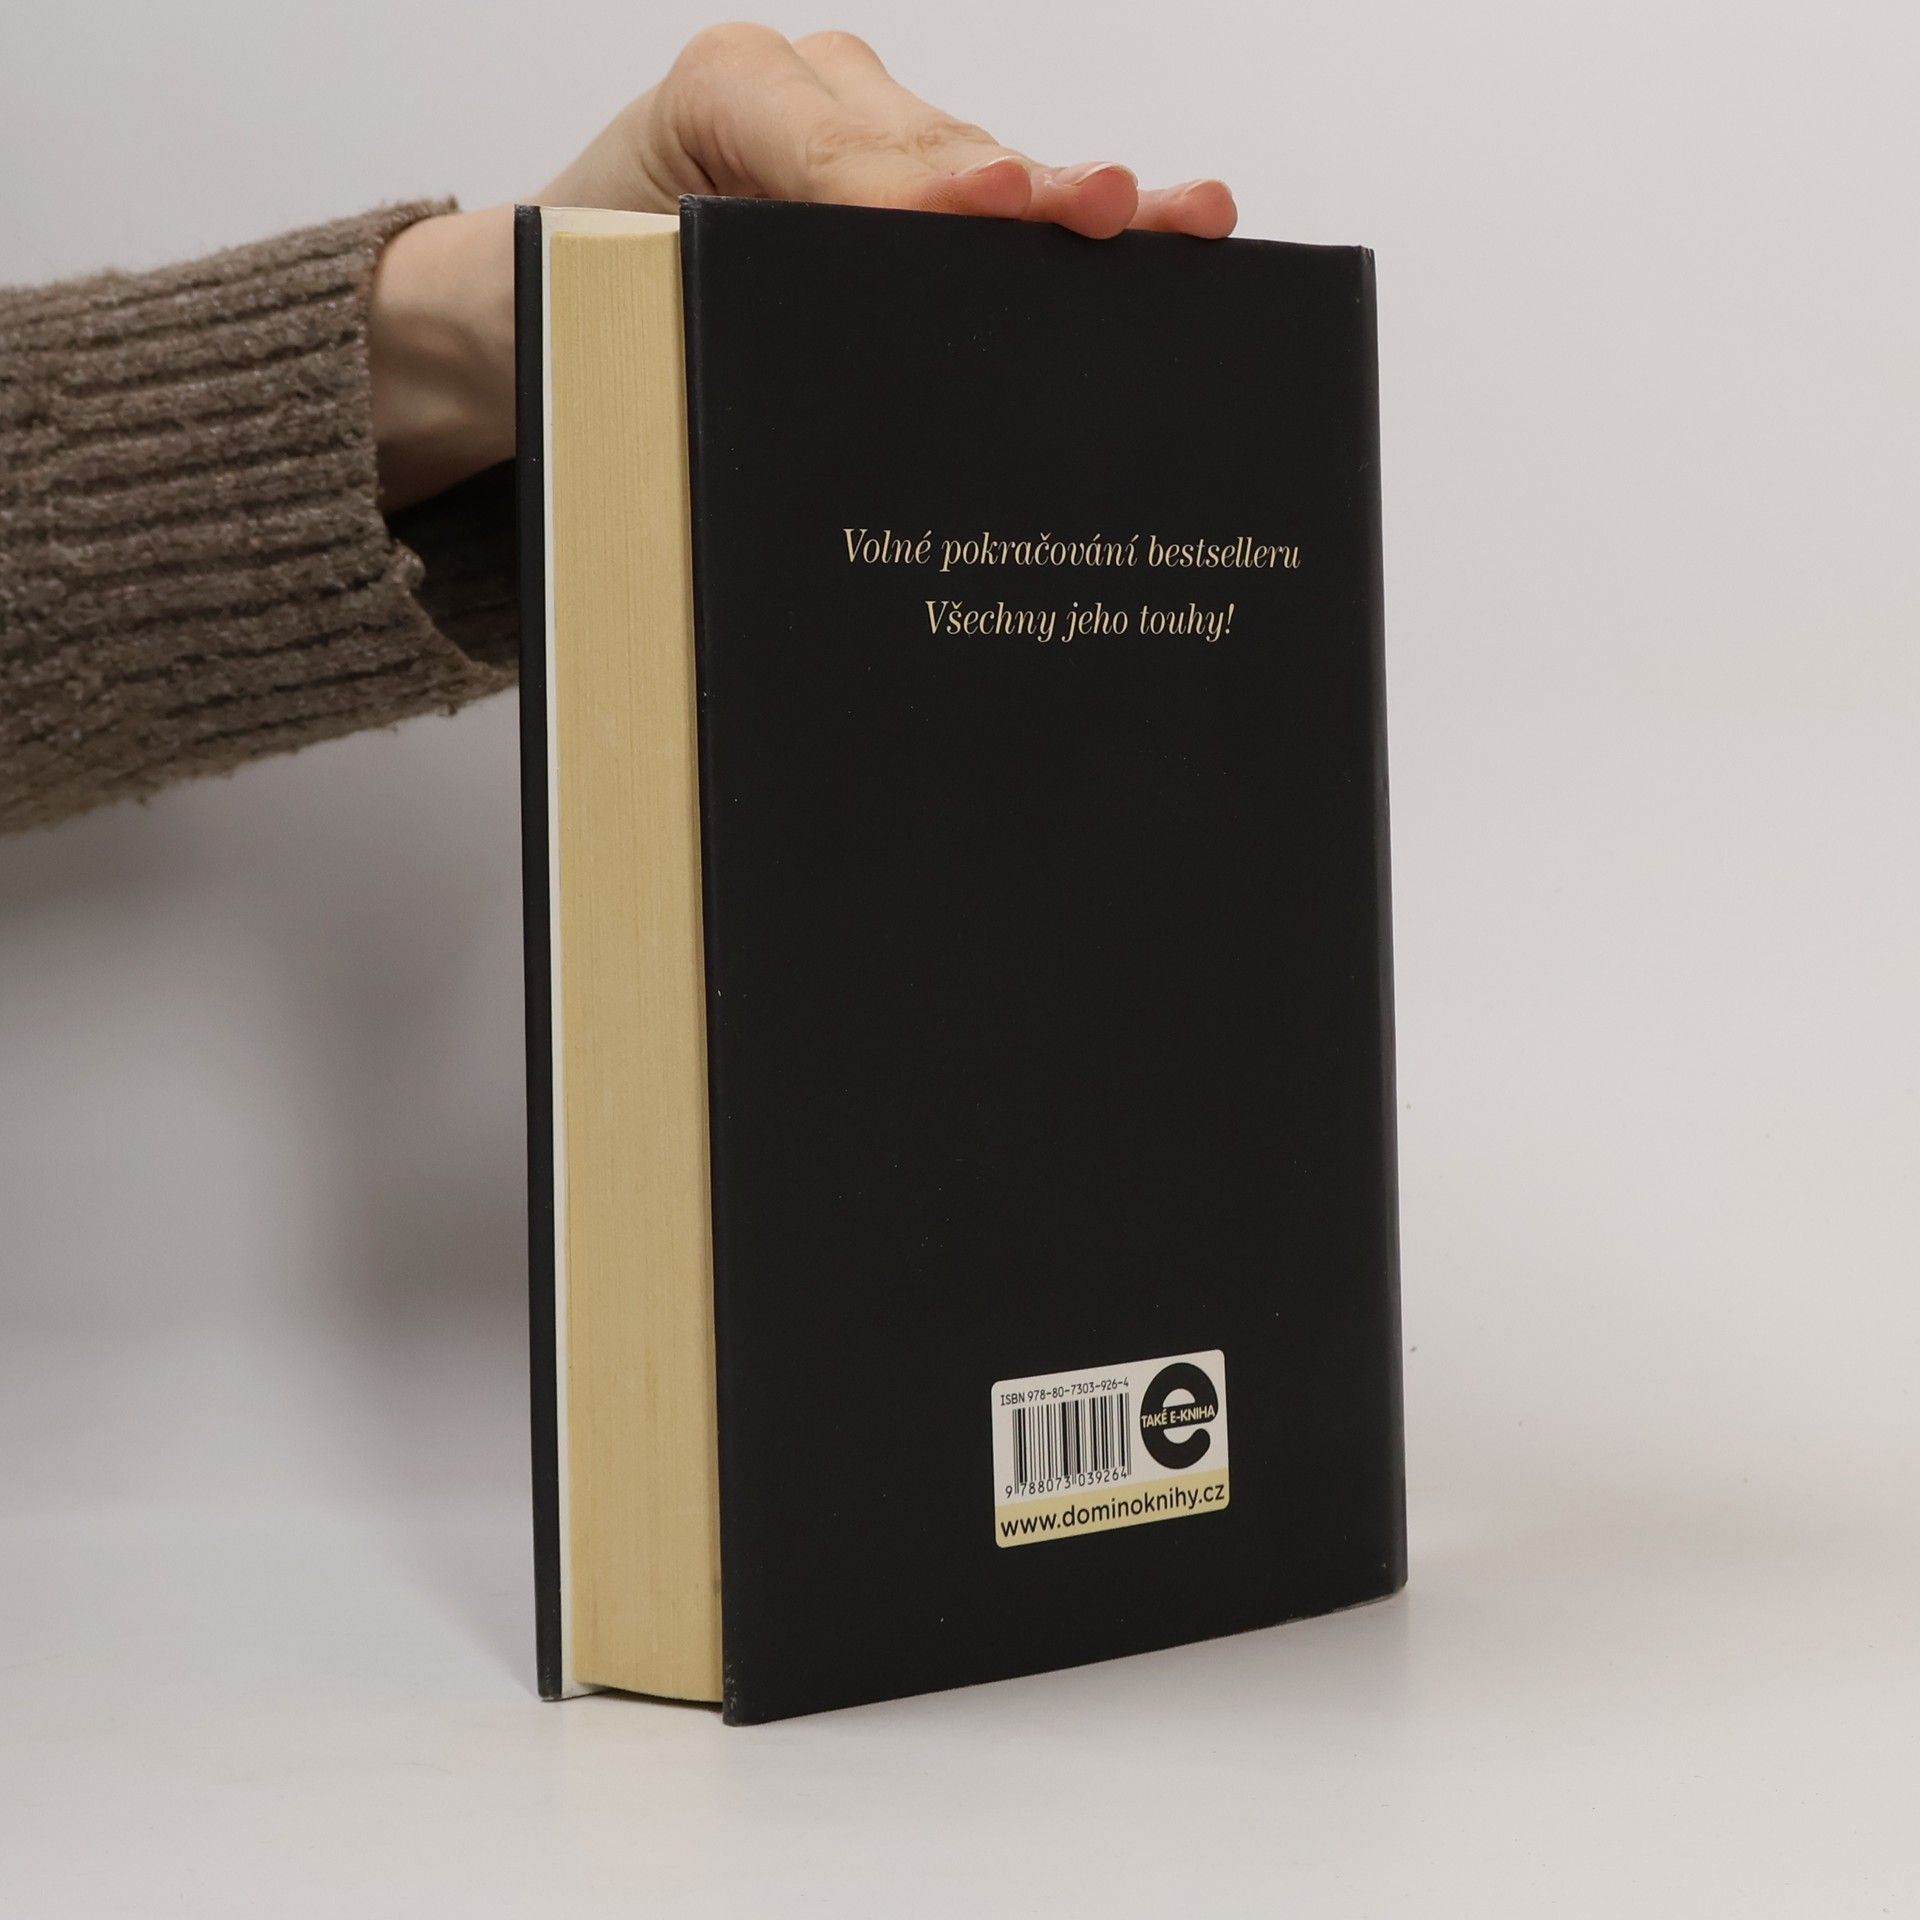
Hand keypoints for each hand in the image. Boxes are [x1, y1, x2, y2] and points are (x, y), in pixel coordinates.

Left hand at [370, 25, 1237, 509]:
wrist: (531, 308)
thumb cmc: (562, 303)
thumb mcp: (593, 304)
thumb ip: (688, 311)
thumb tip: (832, 383)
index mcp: (719, 98)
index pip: (833, 148)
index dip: (910, 185)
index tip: (982, 212)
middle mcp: (806, 94)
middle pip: (936, 151)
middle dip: (1026, 192)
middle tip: (1107, 209)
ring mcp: (865, 130)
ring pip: (983, 170)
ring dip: (1077, 207)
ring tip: (1181, 220)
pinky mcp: (903, 183)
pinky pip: (989, 204)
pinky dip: (1068, 232)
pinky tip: (1166, 230)